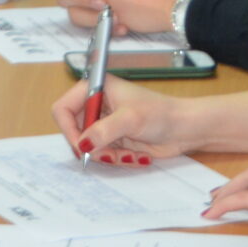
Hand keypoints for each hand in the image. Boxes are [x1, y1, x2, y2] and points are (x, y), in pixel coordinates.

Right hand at [50, 74, 188, 161]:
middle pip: (75, 132)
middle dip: (93, 147)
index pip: (63, 108)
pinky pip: (103, 155)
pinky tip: (137, 155)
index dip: (68, 129)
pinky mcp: (114, 139)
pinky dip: (118, 159)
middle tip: (111, 154)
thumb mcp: (131, 119)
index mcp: (96, 88)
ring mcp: (105, 123)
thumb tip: (82, 144)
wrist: (184, 128)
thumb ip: (103, 131)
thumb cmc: (160, 114)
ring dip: (108, 156)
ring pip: (89, 148)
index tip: (82, 146)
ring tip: (131, 155)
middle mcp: (97, 104)